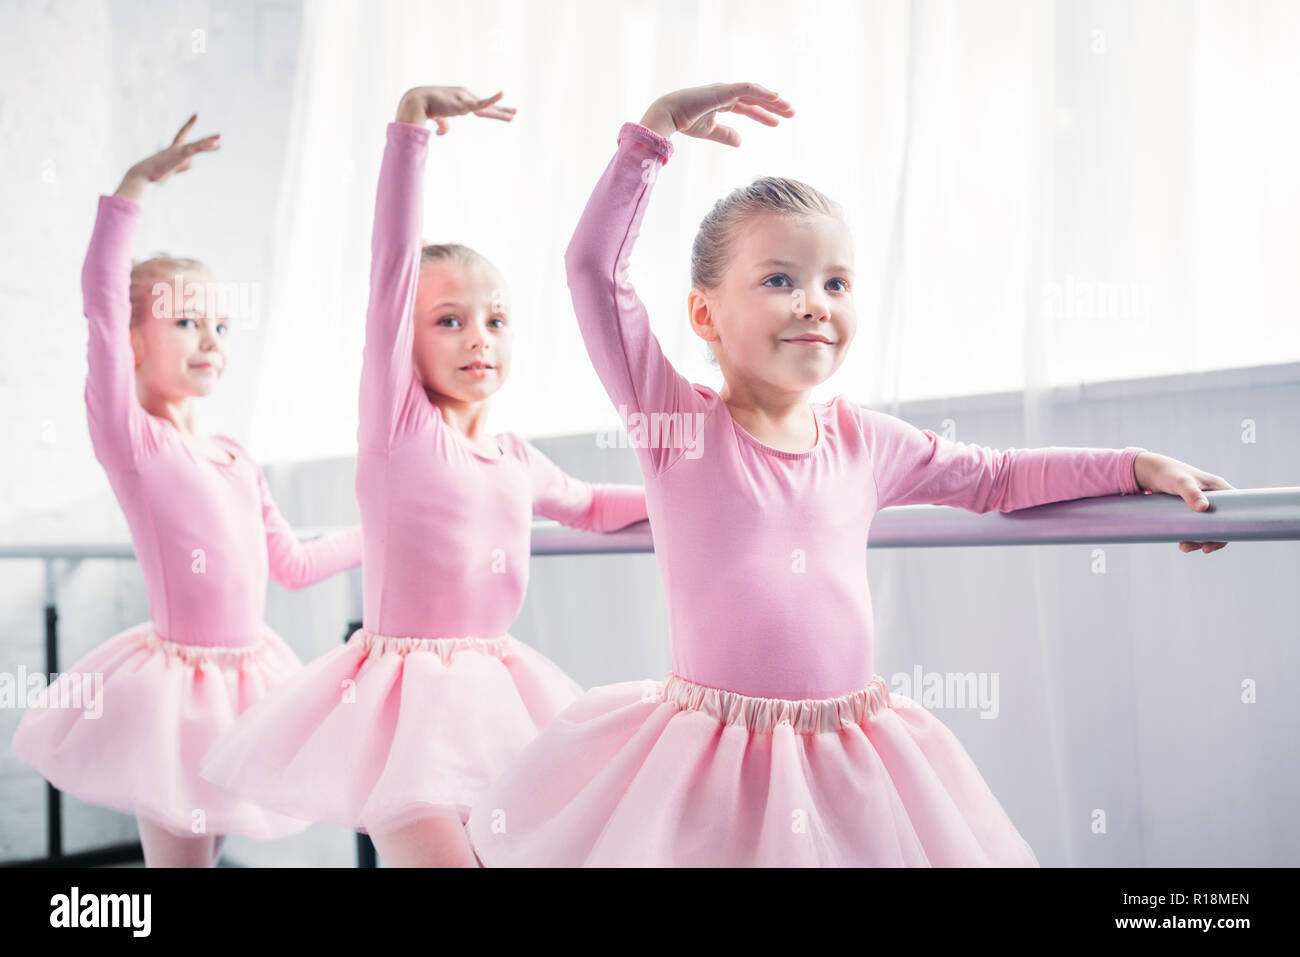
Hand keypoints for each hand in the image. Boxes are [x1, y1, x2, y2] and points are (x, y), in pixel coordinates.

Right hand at [114, 115, 219, 201]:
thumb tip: (190, 162)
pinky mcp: (180, 155)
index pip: (183, 133)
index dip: (189, 124)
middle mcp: (177, 146)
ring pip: (197, 146)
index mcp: (175, 148)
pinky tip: (216, 145)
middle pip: (196, 142)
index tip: (196, 115)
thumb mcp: (173, 167)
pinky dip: (205, 147)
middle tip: (219, 136)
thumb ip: (184, 163)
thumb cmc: (157, 170)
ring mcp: (179, 150)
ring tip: (219, 144)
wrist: (145, 171)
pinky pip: (195, 149)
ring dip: (208, 145)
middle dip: (208, 139)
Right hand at [395, 86, 515, 132]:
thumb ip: (443, 125)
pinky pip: (480, 102)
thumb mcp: (438, 118)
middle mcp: (465, 97)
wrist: (417, 101)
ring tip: (514, 115)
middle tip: (514, 112)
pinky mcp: (463, 104)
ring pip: (487, 107)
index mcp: (460, 100)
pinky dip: (491, 100)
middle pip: (486, 106)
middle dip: (500, 110)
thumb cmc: (426, 108)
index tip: (501, 113)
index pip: (479, 106)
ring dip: (500, 112)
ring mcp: (465, 99)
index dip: (490, 110)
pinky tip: (502, 95)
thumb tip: (443, 133)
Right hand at [639, 82, 793, 145]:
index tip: (778, 123)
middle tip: (791, 113)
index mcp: (723, 102)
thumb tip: (740, 141)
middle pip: (756, 99)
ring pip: (755, 92)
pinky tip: (775, 97)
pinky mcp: (723, 91)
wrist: (668, 115)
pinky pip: (747, 89)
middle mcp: (726, 94)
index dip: (763, 114)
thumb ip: (725, 135)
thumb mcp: (710, 131)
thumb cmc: (684, 122)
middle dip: (773, 106)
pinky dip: (761, 92)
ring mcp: (725, 90)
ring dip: (772, 99)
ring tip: (788, 107)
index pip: (748, 107)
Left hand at [1133, 451, 1234, 553]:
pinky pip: (1195, 526)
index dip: (1233, 526)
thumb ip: (1191, 493)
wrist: (1149, 471)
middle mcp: (1213, 498)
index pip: (1236, 510)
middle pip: (1221, 523)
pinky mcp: (1188, 510)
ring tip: (1184, 547)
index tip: (1222, 540)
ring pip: (1207, 527)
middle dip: (1213, 538)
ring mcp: (1201, 505)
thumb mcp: (1181, 482)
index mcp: (1219, 489)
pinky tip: (1182, 542)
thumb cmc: (1169, 473)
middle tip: (1203, 548)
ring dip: (1199, 540)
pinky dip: (1191, 536)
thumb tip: (1203, 508)